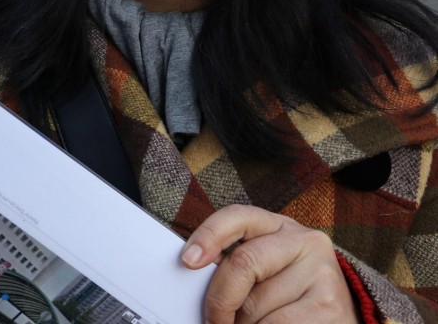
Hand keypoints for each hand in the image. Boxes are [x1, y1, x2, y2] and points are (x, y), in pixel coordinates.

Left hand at [181, 205, 356, 322]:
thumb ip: (237, 267)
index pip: (237, 217)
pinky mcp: (329, 307)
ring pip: (255, 305)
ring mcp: (321, 273)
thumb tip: (193, 275)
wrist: (343, 319)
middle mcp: (304, 241)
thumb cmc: (291, 295)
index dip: (209, 235)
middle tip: (212, 320)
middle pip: (242, 264)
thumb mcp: (266, 270)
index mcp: (278, 226)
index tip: (187, 260)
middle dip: (219, 300)